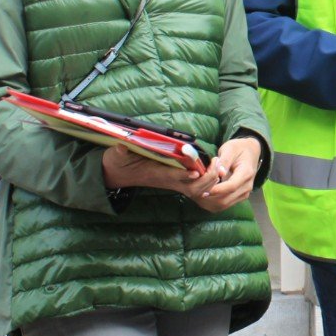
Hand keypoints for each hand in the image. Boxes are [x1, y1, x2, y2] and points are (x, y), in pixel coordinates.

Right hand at [102, 144, 221, 199]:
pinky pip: (196, 185)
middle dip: (206, 179)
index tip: (195, 171)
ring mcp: (173, 182)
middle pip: (191, 188)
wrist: (118, 173)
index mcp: (155, 173)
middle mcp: (167, 180)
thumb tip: (121, 146)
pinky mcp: (177, 180)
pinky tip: (215, 168)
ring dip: (210, 179)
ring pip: (196, 189)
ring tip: (218, 164)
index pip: (172, 177)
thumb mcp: (116, 156)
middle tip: (216, 163)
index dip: (184, 175)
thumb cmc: (119, 163)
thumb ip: (120, 152)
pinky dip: (208, 180)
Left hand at [196, 136, 261, 212]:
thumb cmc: (239, 149)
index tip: (202, 190)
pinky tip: (204, 195)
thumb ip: (224, 160)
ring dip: (208, 202)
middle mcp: (247, 186)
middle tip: (196, 191)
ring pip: (223, 205)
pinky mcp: (239, 197)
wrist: (250, 152)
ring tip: (197, 193)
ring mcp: (243, 194)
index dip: (216, 190)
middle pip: (226, 199)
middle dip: (209, 197)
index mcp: (246, 173)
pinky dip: (211, 203)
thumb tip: (219, 173)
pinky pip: (224, 205)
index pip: (231, 187)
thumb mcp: (230, 149)